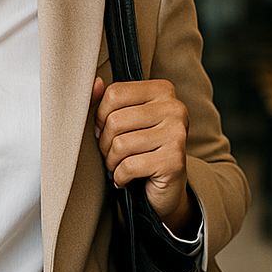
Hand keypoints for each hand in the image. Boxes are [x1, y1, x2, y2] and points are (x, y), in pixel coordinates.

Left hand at [91, 76, 195, 234]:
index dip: (100, 116)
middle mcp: (174, 108)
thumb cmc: (142, 150)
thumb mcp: (125, 121)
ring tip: (119, 166)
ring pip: (120, 145)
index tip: (106, 131)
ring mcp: (177, 134)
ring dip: (112, 162)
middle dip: (105, 143)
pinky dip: (120, 177)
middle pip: (115, 120)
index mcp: (162, 90)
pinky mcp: (174, 161)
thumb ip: (107, 100)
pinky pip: (128, 166)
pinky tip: (126, 179)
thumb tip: (94, 83)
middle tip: (113, 154)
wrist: (167, 188)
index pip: (115, 93)